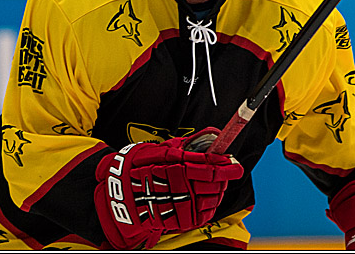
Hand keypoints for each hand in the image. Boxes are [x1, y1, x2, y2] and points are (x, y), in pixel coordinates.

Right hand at [93, 128, 243, 248]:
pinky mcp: (181, 221)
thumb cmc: (141, 168)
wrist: (120, 197)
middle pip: (214, 183)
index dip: (225, 165)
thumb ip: (190, 143)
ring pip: (212, 198)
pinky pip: (205, 214)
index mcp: (175, 166)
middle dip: (223, 176)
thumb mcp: (162, 149)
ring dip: (217, 191)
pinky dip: (209, 206)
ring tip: (212, 184)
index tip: (233, 163)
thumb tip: (213, 133)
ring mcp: (180, 204)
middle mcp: (179, 186)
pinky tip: (203, 198)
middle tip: (225, 171)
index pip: (208, 166)